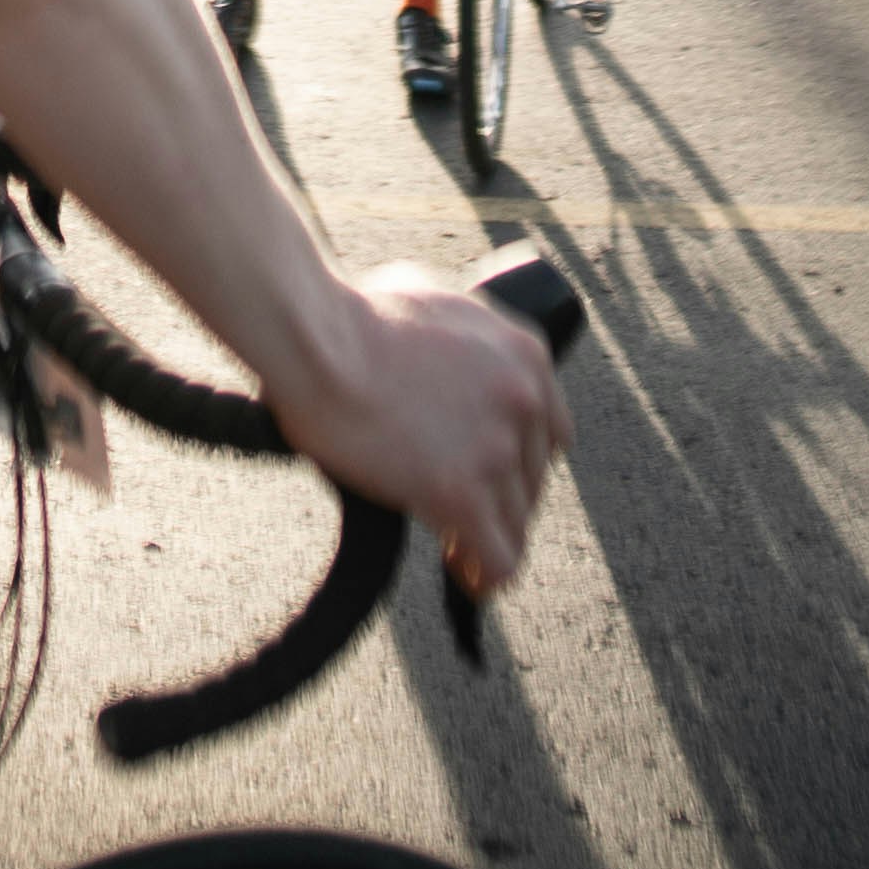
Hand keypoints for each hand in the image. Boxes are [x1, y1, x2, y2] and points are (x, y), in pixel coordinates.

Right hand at [274, 268, 571, 596]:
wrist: (318, 342)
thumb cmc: (352, 315)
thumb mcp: (431, 293)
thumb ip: (461, 328)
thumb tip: (449, 351)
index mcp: (523, 352)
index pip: (550, 431)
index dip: (518, 460)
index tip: (488, 474)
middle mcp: (523, 400)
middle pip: (534, 480)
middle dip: (500, 499)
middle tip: (462, 513)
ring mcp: (496, 448)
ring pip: (517, 524)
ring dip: (488, 539)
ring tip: (457, 550)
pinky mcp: (463, 493)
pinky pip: (498, 559)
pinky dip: (483, 575)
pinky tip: (460, 572)